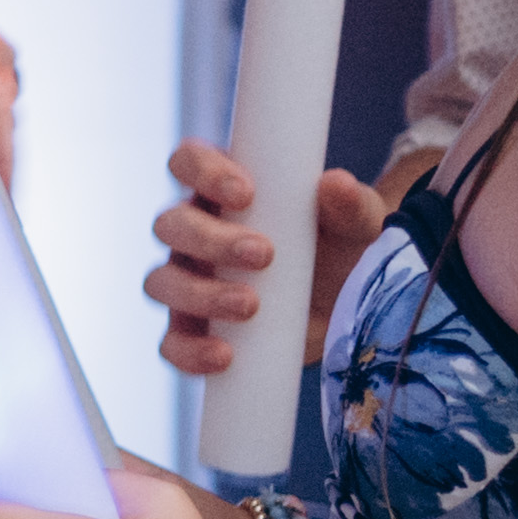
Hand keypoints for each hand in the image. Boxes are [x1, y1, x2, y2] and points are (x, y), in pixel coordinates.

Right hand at [146, 137, 380, 379]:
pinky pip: (171, 341)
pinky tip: (223, 356)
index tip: (246, 193)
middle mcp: (196, 233)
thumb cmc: (344, 252)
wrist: (351, 314)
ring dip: (200, 294)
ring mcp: (189, 282)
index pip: (189, 162)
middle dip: (211, 240)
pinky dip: (188, 350)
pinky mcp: (195, 331)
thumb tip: (335, 185)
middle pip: (170, 225)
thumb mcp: (355, 224)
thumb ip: (349, 204)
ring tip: (250, 306)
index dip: (202, 171)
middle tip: (264, 255)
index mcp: (222, 192)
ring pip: (162, 281)